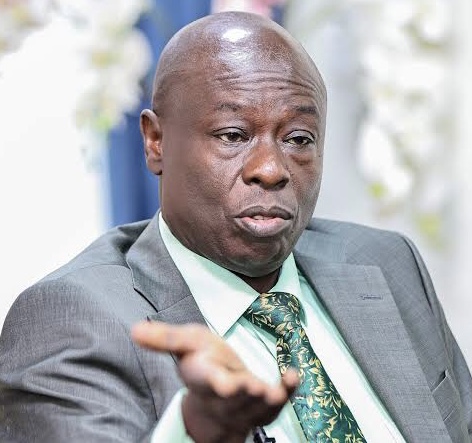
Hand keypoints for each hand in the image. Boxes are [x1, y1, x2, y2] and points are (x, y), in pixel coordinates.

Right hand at [132, 321, 297, 442]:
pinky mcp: (266, 405)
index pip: (208, 381)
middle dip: (243, 394)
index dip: (216, 382)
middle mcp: (226, 394)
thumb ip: (164, 338)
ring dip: (267, 399)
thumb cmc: (201, 363)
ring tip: (276, 390)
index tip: (223, 382)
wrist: (215, 396)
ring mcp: (247, 402)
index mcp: (205, 377)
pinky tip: (293, 376)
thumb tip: (134, 329)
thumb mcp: (184, 344)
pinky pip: (280, 400)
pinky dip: (288, 390)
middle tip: (253, 387)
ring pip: (257, 405)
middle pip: (234, 398)